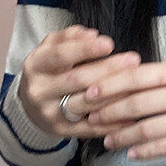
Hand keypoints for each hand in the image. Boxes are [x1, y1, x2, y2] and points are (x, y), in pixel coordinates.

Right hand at [17, 26, 141, 138]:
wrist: (29, 106)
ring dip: (114, 95)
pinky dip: (111, 125)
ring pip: (86, 104)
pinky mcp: (62, 131)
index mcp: (35, 65)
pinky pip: (90, 129)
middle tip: (133, 60)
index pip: (60, 56)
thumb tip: (91, 35)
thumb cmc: (47, 71)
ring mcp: (50, 113)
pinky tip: (130, 118)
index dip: (85, 50)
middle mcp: (40, 90)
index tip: (109, 44)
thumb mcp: (50, 49)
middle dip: (107, 69)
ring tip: (137, 85)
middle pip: (77, 80)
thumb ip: (69, 38)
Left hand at [82, 57, 165, 159]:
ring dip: (123, 135)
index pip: (138, 76)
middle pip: (138, 103)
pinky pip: (164, 146)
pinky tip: (131, 152)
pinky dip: (144, 150)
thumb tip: (119, 83)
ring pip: (148, 128)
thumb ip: (158, 78)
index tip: (90, 92)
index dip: (110, 85)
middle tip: (92, 119)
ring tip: (108, 140)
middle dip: (109, 112)